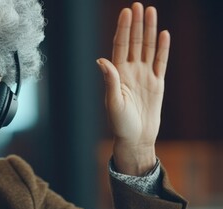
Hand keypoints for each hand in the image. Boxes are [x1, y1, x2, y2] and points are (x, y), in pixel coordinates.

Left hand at [97, 2, 169, 175]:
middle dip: (136, 24)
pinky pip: (160, 62)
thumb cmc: (120, 124)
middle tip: (138, 5)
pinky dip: (162, 49)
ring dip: (149, 31)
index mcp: (118, 74)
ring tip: (151, 12)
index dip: (123, 29)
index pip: (121, 46)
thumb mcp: (113, 102)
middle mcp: (130, 72)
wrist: (136, 138)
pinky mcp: (157, 84)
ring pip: (148, 48)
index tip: (125, 12)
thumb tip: (101, 60)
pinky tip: (163, 34)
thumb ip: (110, 81)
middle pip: (135, 42)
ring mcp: (144, 76)